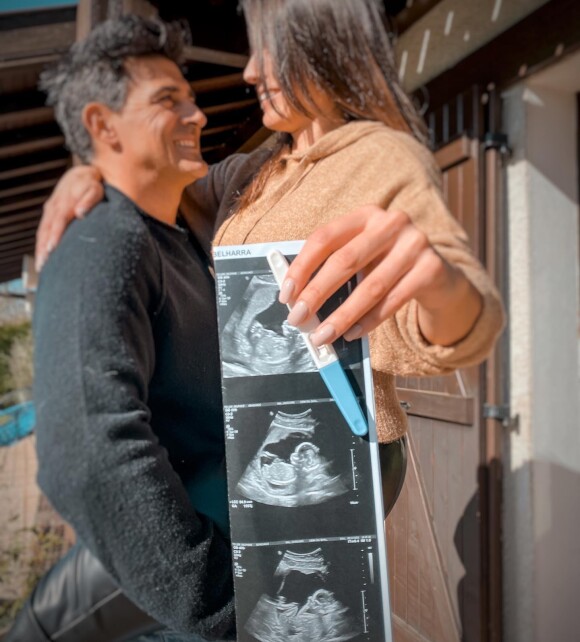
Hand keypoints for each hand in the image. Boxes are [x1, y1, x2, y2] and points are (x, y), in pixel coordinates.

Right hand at [35, 165, 103, 270]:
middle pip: (46, 230)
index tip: (52, 249)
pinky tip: (42, 257)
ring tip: (41, 266)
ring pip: (41, 232)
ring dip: (40, 249)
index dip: (54, 235)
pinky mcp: (49, 214)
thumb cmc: (92, 184)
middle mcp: (54, 207)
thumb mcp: (95, 189)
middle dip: (43, 248)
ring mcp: (49, 211)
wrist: (80, 175)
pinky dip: (41, 244)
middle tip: (43, 265)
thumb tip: (80, 212)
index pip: (58, 221)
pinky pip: (42, 231)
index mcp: (65, 203)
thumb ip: (89, 200)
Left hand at [280, 205, 482, 346]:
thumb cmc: (386, 266)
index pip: (325, 237)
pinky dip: (368, 321)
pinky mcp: (431, 268)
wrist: (438, 275)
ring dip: (341, 316)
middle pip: (345, 261)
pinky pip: (392, 301)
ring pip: (370, 287)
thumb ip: (334, 269)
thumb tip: (297, 300)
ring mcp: (414, 243)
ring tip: (322, 336)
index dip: (301, 267)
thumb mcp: (361, 257)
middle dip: (316, 294)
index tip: (286, 294)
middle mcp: (391, 222)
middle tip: (298, 319)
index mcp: (365, 215)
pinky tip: (351, 333)